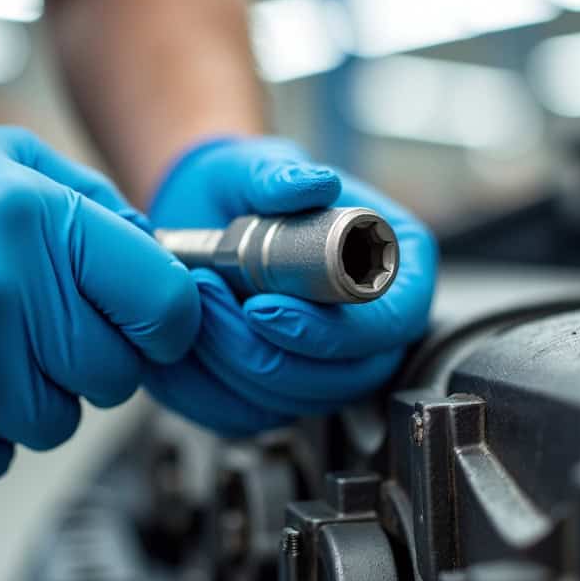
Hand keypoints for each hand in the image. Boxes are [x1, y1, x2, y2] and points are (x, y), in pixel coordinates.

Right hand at [0, 106, 199, 481]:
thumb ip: (92, 202)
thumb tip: (161, 256)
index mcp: (34, 221)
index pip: (164, 304)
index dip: (167, 322)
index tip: (149, 325)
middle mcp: (0, 296)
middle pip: (115, 376)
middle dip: (90, 358)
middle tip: (37, 329)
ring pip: (54, 424)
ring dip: (28, 395)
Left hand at [142, 137, 436, 434]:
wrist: (202, 212)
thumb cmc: (247, 186)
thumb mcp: (258, 165)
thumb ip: (282, 173)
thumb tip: (313, 183)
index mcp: (397, 270)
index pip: (387, 325)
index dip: (328, 330)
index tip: (263, 305)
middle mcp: (375, 329)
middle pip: (342, 379)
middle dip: (265, 353)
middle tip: (209, 301)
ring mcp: (331, 368)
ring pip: (291, 402)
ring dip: (229, 364)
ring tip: (193, 304)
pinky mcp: (281, 394)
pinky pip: (246, 415)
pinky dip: (205, 384)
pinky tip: (182, 337)